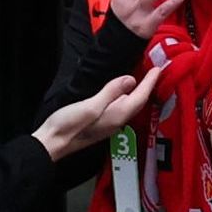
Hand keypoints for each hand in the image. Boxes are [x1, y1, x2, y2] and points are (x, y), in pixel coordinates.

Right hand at [33, 58, 158, 162]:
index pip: (139, 97)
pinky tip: (123, 93)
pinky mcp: (101, 123)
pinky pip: (121, 107)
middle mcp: (117, 121)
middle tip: (154, 72)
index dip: (150, 82)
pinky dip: (127, 97)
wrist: (52, 143)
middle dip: (148, 87)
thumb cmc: (68, 125)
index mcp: (116, 115)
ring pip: (130, 105)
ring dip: (139, 92)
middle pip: (138, 102)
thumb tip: (131, 80)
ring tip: (143, 80)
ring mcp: (109, 124)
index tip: (158, 69)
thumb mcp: (90, 105)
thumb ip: (111, 92)